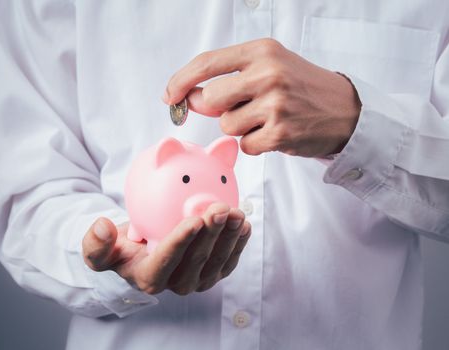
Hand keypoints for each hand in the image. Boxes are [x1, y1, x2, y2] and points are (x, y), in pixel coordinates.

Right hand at [82, 203, 250, 294]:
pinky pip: (228, 261)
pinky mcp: (211, 274)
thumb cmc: (120, 247)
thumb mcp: (99, 247)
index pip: (166, 260)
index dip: (181, 241)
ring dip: (229, 237)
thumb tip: (102, 226)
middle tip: (220, 208)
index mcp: (149, 277)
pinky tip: (244, 225)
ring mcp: (196, 280)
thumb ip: (96, 242)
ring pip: (217, 261)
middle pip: (197, 260)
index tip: (193, 219)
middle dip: (211, 234)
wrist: (140, 252)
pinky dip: (238, 244)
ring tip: (237, 213)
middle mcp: (175, 283)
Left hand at [163, 38, 360, 156]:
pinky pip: (244, 145)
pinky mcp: (281, 133)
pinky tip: (275, 133)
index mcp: (262, 51)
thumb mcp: (268, 69)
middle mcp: (268, 74)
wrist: (345, 110)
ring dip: (240, 128)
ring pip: (227, 125)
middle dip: (218, 109)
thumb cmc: (301, 87)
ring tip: (267, 118)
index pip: (207, 63)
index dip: (181, 80)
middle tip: (242, 107)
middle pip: (211, 100)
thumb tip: (190, 98)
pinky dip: (254, 144)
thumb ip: (228, 80)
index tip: (170, 95)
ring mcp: (276, 104)